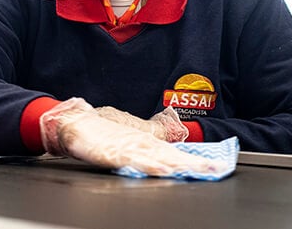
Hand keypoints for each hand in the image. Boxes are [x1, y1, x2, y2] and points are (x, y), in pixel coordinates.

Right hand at [40, 98, 219, 176]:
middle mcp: (141, 144)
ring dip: (181, 164)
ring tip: (200, 169)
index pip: (176, 152)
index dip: (196, 159)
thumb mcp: (127, 137)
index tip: (217, 166)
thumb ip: (146, 145)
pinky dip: (150, 165)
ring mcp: (128, 148)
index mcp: (145, 142)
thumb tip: (165, 151)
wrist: (73, 122)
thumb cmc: (99, 131)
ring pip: (159, 157)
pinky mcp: (113, 154)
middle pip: (174, 155)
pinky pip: (135, 162)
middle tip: (218, 169)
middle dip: (196, 163)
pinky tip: (164, 170)